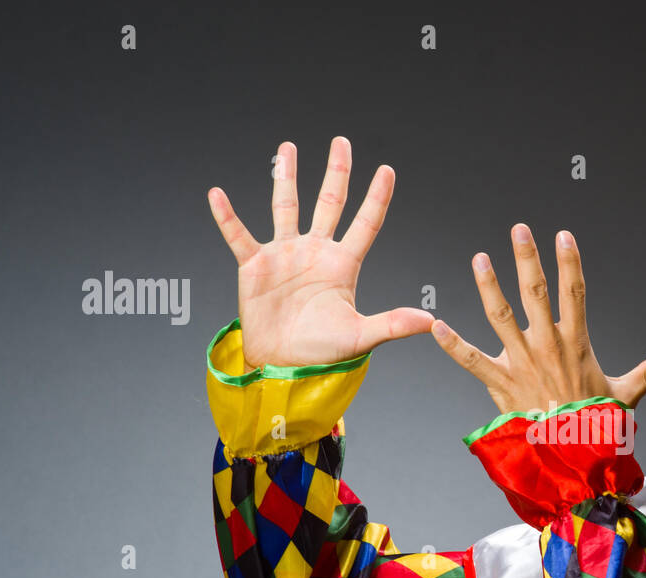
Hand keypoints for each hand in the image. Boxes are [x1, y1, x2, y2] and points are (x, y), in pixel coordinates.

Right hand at [207, 136, 433, 368]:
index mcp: (343, 265)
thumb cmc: (322, 353)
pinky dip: (227, 216)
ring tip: (288, 148)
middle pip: (329, 203)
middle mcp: (315, 252)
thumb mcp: (360, 336)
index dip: (377, 197)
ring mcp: (284, 255)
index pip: (365, 223)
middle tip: (342, 142)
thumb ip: (392, 323)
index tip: (388, 170)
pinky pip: (238, 235)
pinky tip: (217, 194)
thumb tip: (429, 321)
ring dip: (286, 177)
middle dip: (337, 172)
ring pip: (286, 206)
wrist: (283, 366)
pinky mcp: (254, 266)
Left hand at [430, 224, 645, 414]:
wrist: (568, 460)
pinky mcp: (499, 384)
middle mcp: (546, 347)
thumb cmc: (594, 428)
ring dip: (488, 286)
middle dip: (527, 259)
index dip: (570, 263)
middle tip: (519, 230)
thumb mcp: (623, 397)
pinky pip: (472, 361)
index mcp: (575, 345)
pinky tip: (436, 327)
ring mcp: (520, 363)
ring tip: (479, 259)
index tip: (563, 236)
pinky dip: (453, 345)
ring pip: (501, 317)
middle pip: (536, 294)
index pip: (575, 293)